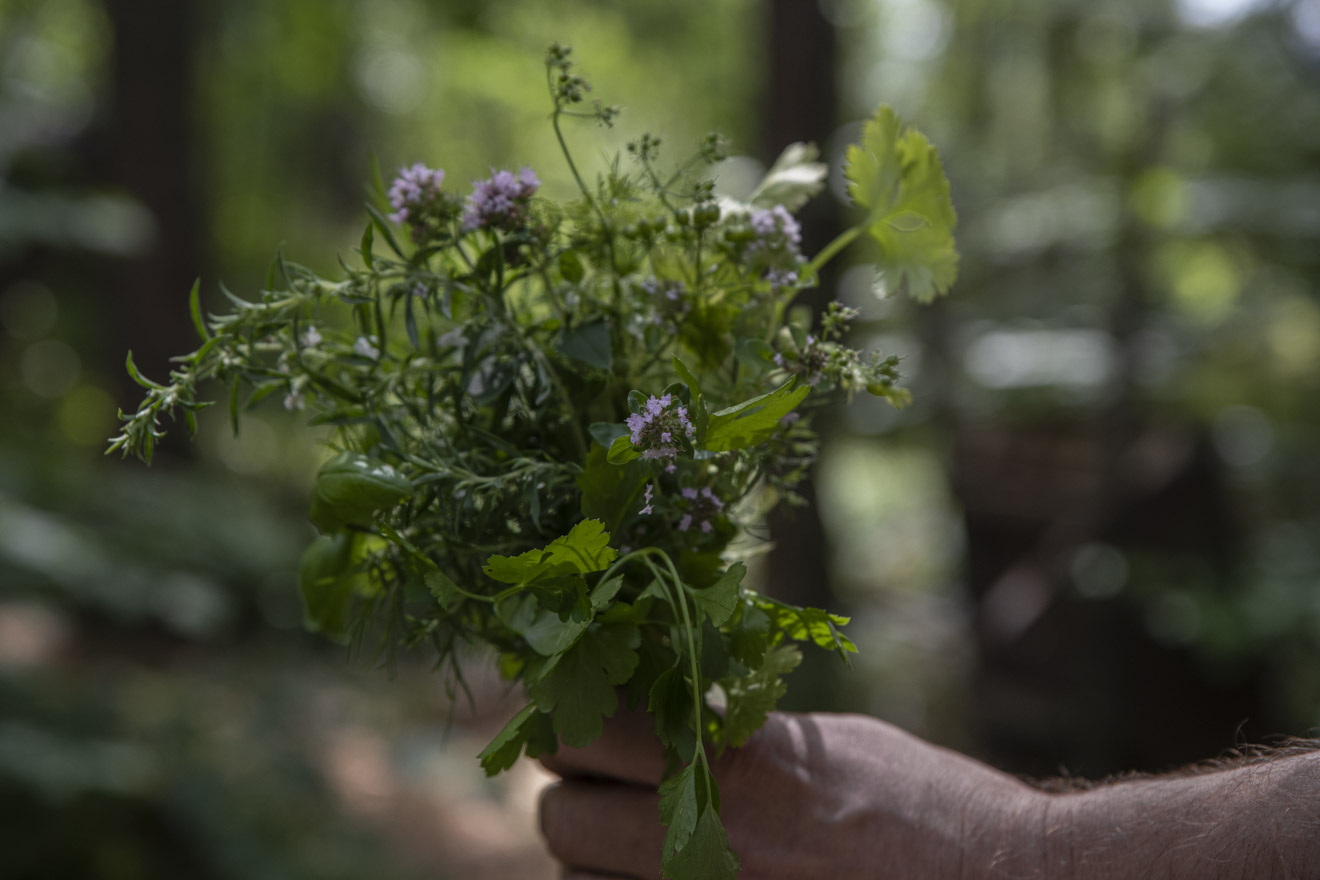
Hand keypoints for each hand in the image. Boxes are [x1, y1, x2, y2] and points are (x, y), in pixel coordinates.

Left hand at [537, 709, 1042, 879]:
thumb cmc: (926, 805)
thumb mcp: (826, 742)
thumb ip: (737, 736)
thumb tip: (667, 719)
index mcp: (732, 762)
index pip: (582, 733)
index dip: (565, 721)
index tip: (573, 717)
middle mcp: (705, 841)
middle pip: (559, 819)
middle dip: (572, 796)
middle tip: (604, 782)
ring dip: (593, 860)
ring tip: (641, 840)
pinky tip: (666, 874)